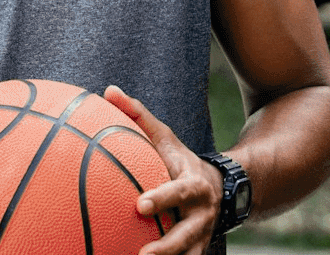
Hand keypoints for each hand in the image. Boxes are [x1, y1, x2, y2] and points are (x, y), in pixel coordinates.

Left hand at [104, 85, 224, 254]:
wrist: (220, 188)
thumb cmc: (178, 160)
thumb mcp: (164, 136)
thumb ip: (137, 115)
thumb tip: (108, 90)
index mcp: (193, 184)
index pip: (179, 191)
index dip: (163, 198)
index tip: (140, 205)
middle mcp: (201, 214)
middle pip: (186, 234)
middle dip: (166, 247)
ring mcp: (200, 236)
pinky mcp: (196, 251)